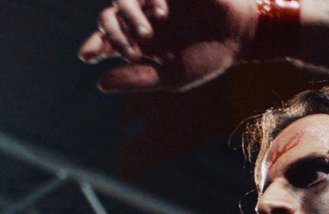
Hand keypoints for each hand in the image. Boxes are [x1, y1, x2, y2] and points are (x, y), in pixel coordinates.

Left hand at [76, 0, 254, 92]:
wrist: (242, 34)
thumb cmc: (208, 58)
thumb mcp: (172, 76)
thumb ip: (138, 78)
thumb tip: (99, 84)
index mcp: (139, 41)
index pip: (105, 40)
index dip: (93, 45)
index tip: (86, 55)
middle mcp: (142, 17)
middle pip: (107, 17)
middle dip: (110, 33)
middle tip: (128, 50)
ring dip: (127, 15)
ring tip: (146, 34)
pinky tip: (161, 13)